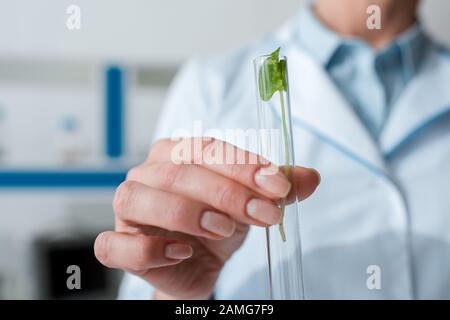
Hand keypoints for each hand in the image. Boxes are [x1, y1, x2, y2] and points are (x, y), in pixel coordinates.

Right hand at [94, 138, 319, 298]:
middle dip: (227, 193)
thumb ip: (278, 188)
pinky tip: (182, 253)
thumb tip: (312, 177)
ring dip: (187, 213)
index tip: (278, 187)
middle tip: (265, 215)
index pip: (206, 148)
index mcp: (176, 154)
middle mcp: (147, 174)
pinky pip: (115, 244)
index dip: (243, 165)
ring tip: (224, 230)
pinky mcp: (119, 242)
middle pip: (178, 172)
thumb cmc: (219, 224)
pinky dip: (148, 249)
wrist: (198, 264)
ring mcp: (128, 209)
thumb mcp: (252, 202)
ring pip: (140, 199)